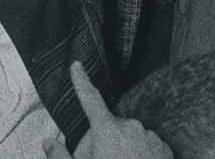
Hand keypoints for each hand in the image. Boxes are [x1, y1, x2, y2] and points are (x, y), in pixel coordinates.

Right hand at [42, 61, 171, 158]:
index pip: (90, 98)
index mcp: (107, 130)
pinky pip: (147, 145)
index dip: (81, 80)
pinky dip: (140, 153)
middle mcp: (131, 128)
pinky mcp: (166, 150)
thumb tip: (48, 143)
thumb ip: (60, 156)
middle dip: (101, 138)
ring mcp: (151, 138)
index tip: (77, 65)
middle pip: (108, 124)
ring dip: (123, 147)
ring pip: (129, 135)